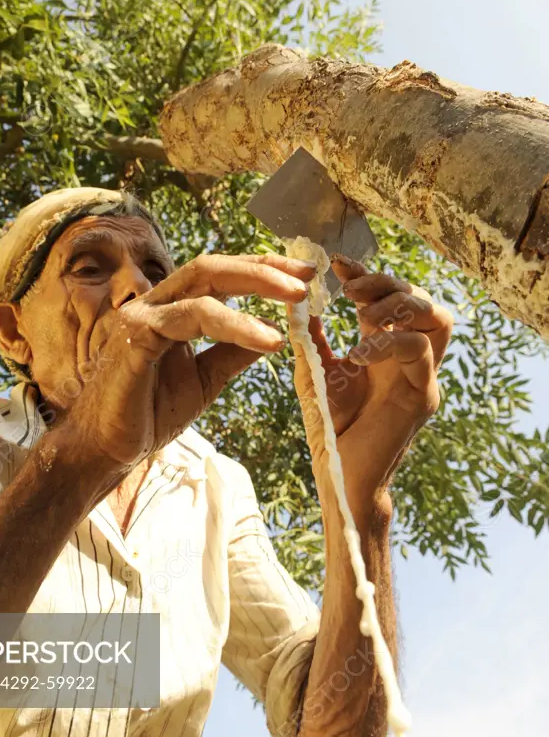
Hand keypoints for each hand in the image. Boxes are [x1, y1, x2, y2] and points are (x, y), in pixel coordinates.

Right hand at [59, 253, 315, 467]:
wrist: (106, 448)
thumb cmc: (148, 411)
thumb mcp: (205, 379)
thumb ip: (233, 352)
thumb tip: (274, 331)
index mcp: (173, 309)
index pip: (220, 277)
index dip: (262, 270)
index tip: (304, 277)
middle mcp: (156, 303)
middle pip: (213, 267)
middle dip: (262, 269)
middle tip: (304, 280)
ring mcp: (143, 315)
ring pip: (204, 285)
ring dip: (255, 290)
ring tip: (296, 304)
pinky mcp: (136, 335)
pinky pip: (190, 319)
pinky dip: (233, 324)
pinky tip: (264, 339)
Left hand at [286, 255, 453, 504]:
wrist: (340, 473)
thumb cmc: (329, 426)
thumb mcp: (315, 371)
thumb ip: (311, 337)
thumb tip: (299, 299)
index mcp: (385, 346)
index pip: (388, 296)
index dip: (368, 274)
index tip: (337, 263)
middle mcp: (410, 356)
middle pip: (422, 297)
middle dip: (388, 283)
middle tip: (351, 288)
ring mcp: (422, 375)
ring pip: (438, 318)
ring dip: (400, 306)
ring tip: (362, 315)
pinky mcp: (423, 395)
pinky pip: (420, 352)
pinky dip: (389, 343)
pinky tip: (357, 353)